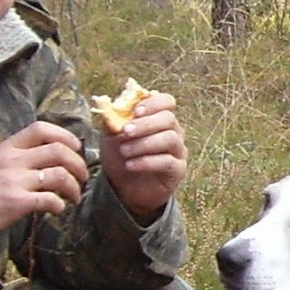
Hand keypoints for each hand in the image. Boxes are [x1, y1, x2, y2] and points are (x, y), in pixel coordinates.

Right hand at [0, 121, 88, 229]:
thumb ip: (19, 156)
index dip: (64, 135)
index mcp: (9, 147)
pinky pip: (50, 200)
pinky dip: (59, 205)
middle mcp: (14, 160)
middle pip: (58, 152)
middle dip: (78, 164)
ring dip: (74, 187)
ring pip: (60, 176)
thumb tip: (51, 155)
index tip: (76, 147)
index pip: (41, 129)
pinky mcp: (17, 202)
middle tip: (82, 177)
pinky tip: (57, 209)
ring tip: (74, 196)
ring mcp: (16, 181)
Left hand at [99, 91, 187, 222]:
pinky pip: (167, 161)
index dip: (153, 103)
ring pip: (170, 139)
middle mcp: (173, 131)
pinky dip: (146, 162)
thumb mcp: (110, 136)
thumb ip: (114, 119)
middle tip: (125, 132)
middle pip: (168, 119)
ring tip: (124, 151)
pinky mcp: (178, 170)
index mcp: (159, 118)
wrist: (123, 188)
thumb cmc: (120, 156)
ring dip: (144, 143)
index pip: (167, 101)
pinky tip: (130, 165)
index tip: (136, 112)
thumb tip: (116, 105)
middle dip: (145, 124)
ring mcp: (178, 151)